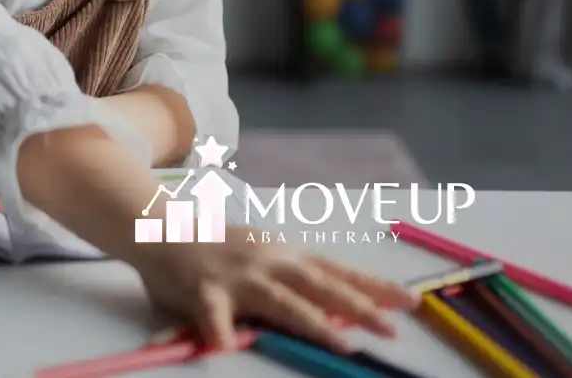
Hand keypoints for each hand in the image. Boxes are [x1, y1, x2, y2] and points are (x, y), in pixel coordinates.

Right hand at [131, 225, 415, 352]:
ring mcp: (237, 275)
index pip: (337, 271)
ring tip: (340, 343)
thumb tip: (344, 306)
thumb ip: (295, 282)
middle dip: (358, 307)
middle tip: (392, 328)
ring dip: (313, 322)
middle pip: (319, 286)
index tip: (410, 301)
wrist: (161, 225)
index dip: (374, 287)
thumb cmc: (216, 246)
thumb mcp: (262, 255)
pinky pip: (214, 314)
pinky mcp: (204, 290)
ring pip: (281, 301)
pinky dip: (220, 330)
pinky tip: (226, 347)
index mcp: (284, 253)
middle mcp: (267, 261)